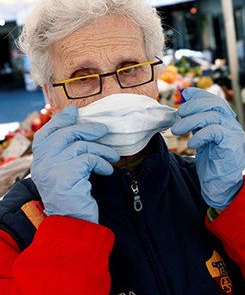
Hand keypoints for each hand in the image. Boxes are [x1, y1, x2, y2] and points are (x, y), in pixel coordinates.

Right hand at [31, 105, 119, 222]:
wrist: (73, 224)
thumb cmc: (74, 197)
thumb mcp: (68, 172)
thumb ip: (68, 152)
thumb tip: (77, 123)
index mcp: (39, 162)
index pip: (45, 133)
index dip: (60, 120)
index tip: (74, 112)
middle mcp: (41, 164)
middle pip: (65, 134)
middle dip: (88, 129)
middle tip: (104, 131)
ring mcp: (51, 170)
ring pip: (81, 145)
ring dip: (102, 149)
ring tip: (113, 156)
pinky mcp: (65, 177)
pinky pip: (88, 159)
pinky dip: (102, 162)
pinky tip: (108, 170)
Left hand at [171, 88, 244, 209]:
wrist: (220, 185)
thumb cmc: (211, 162)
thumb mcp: (202, 137)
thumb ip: (197, 122)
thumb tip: (184, 103)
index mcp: (226, 122)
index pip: (215, 100)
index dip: (200, 95)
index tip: (184, 94)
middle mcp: (232, 125)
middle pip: (215, 104)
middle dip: (193, 105)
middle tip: (178, 114)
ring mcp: (234, 134)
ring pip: (212, 116)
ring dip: (191, 121)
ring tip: (177, 130)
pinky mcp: (231, 145)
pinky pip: (215, 131)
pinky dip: (200, 135)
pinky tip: (192, 143)